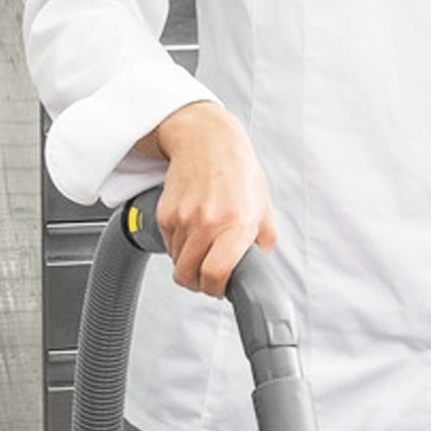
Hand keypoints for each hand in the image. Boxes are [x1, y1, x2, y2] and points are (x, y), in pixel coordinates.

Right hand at [144, 102, 277, 297]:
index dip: (215, 289)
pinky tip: (193, 229)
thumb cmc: (238, 172)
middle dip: (199, 282)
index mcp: (236, 223)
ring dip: (189, 262)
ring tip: (203, 245)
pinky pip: (169, 245)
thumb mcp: (264, 209)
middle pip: (189, 276)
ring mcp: (183, 218)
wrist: (207, 142)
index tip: (219, 287)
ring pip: (178, 263)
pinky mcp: (165, 214)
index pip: (215, 274)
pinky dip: (179, 246)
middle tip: (208, 276)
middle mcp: (208, 222)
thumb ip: (262, 245)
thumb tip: (255, 272)